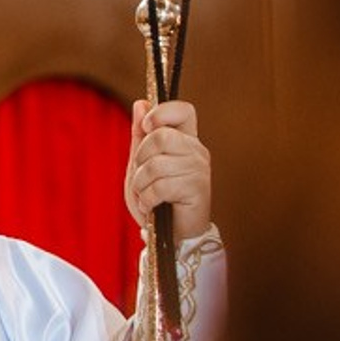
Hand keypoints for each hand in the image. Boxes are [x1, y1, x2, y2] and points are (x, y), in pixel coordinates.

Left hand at [126, 98, 210, 237]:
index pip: (183, 110)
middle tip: (142, 178)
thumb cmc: (156, 200)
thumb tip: (141, 103)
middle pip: (161, 136)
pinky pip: (161, 186)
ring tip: (146, 196)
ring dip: (141, 184)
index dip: (162, 113)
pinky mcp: (197, 189)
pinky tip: (152, 207)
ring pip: (156, 163)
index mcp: (185, 140)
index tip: (148, 128)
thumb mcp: (140, 165)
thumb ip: (140, 136)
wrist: (169, 237)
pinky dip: (148, 199)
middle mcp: (196, 151)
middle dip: (140, 158)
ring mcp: (199, 169)